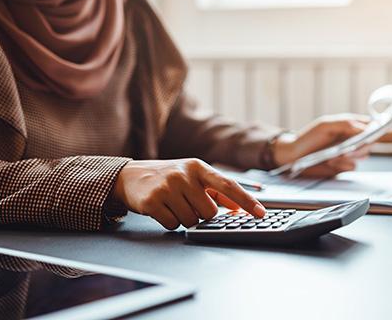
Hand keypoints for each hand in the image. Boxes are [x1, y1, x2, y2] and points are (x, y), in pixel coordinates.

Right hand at [112, 159, 266, 229]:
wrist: (130, 176)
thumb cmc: (167, 177)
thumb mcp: (192, 177)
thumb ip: (216, 191)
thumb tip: (239, 207)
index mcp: (198, 167)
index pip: (228, 185)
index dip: (246, 201)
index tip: (261, 213)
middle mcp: (184, 174)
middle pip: (209, 211)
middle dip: (202, 214)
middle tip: (188, 204)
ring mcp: (168, 187)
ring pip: (191, 220)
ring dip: (184, 218)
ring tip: (173, 204)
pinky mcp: (153, 201)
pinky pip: (173, 224)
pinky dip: (170, 222)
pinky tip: (162, 209)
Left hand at [272, 114, 370, 177]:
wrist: (294, 156)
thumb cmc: (308, 138)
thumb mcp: (326, 126)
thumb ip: (346, 124)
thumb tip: (365, 128)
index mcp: (349, 125)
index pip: (370, 125)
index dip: (376, 129)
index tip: (373, 134)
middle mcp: (351, 139)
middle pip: (370, 142)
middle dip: (362, 145)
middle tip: (351, 148)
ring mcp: (348, 153)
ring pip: (363, 155)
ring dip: (350, 155)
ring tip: (334, 155)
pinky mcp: (343, 166)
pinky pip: (352, 166)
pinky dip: (343, 164)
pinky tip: (331, 162)